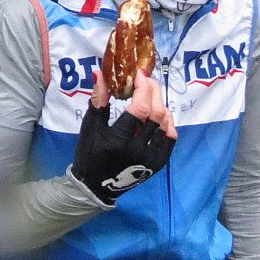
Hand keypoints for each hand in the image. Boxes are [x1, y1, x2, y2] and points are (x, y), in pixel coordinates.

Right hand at [71, 69, 176, 203]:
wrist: (96, 186)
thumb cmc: (90, 153)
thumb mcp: (90, 126)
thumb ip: (99, 99)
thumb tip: (101, 73)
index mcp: (118, 141)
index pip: (140, 108)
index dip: (143, 87)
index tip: (139, 74)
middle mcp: (138, 151)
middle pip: (156, 113)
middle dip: (153, 90)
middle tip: (146, 79)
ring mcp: (151, 159)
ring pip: (166, 123)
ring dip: (160, 103)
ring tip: (150, 94)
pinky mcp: (158, 164)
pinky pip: (170, 137)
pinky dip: (167, 122)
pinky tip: (159, 113)